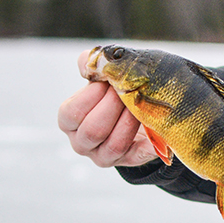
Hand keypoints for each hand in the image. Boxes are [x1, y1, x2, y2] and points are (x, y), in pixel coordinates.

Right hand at [57, 50, 157, 166]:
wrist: (137, 112)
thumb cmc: (113, 92)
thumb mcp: (101, 76)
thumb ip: (92, 63)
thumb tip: (89, 61)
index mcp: (69, 123)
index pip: (71, 113)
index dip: (91, 96)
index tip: (107, 83)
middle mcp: (82, 143)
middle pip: (92, 131)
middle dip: (112, 107)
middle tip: (126, 91)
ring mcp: (104, 156)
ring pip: (114, 145)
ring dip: (129, 121)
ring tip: (139, 104)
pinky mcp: (128, 161)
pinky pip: (138, 155)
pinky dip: (148, 143)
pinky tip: (154, 128)